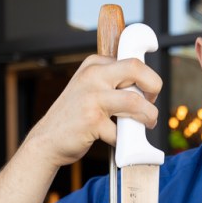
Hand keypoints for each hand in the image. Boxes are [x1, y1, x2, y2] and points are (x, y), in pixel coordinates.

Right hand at [27, 54, 162, 168]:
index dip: (148, 78)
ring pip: (135, 101)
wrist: (47, 139)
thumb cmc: (74, 117)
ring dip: (148, 116)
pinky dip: (126, 140)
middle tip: (152, 103)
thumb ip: (113, 83)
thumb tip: (145, 88)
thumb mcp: (90, 88)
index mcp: (94, 64)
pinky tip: (121, 141)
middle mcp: (93, 75)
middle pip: (136, 69)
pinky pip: (122, 131)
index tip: (149, 93)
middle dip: (154, 86)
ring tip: (148, 123)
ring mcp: (92, 97)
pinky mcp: (93, 120)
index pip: (132, 61)